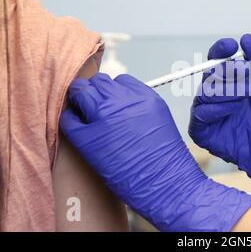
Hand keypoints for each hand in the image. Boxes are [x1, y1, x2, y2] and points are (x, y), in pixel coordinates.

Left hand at [60, 73, 250, 231]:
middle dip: (95, 92)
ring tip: (84, 115)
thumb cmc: (165, 159)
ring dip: (80, 101)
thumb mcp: (160, 120)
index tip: (111, 101)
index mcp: (145, 97)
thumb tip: (117, 101)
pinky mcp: (88, 138)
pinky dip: (70, 120)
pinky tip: (78, 128)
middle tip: (94, 106)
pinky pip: (69, 119)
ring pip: (81, 93)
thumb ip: (139, 105)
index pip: (120, 80)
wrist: (166, 185)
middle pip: (99, 82)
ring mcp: (105, 118)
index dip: (113, 91)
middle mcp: (125, 102)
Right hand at [189, 34, 250, 219]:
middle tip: (249, 78)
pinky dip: (216, 109)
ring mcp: (208, 111)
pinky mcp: (202, 130)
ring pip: (205, 91)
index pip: (215, 59)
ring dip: (228, 92)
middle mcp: (215, 93)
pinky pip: (199, 113)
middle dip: (229, 72)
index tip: (231, 46)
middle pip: (209, 73)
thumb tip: (246, 37)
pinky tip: (234, 111)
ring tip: (245, 99)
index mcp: (229, 80)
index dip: (220, 50)